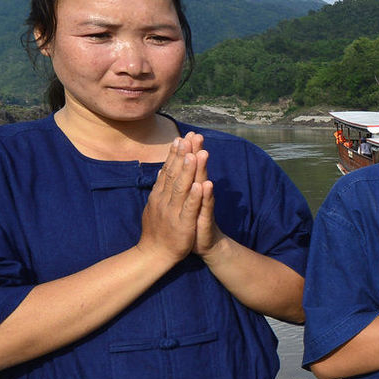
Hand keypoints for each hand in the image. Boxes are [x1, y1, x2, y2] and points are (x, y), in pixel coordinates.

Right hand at [139, 135, 205, 265]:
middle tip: (189, 137)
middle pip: (174, 174)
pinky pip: (190, 208)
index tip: (181, 138)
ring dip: (189, 170)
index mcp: (159, 195)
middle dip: (183, 155)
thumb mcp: (157, 204)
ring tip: (195, 154)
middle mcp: (165, 200)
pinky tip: (201, 184)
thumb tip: (163, 169)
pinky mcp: (183, 224)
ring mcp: (173, 211)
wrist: (155, 255)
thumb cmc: (158, 229)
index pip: (167, 170)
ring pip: (182, 188)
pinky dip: (195, 196)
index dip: (175, 154)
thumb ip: (161, 188)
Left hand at [182, 133, 227, 257]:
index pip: (188, 167)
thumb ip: (179, 185)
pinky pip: (206, 207)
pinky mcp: (206, 220)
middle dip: (195, 153)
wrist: (205, 245)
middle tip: (196, 136)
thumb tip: (171, 168)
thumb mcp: (183, 203)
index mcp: (190, 190)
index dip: (187, 151)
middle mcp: (199, 195)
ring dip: (201, 170)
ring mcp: (203, 206)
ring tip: (201, 153)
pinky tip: (206, 185)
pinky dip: (205, 196)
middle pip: (197, 171)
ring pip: (202, 185)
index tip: (186, 133)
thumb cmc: (192, 222)